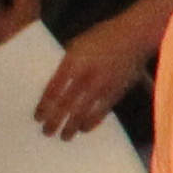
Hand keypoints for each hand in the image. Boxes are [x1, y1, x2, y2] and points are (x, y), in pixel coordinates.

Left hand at [38, 5, 162, 140]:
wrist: (134, 36)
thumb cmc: (103, 36)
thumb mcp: (77, 44)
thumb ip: (67, 64)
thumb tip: (58, 84)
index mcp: (72, 62)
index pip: (53, 90)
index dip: (44, 106)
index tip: (38, 117)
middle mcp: (85, 76)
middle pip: (65, 104)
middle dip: (54, 120)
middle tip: (47, 132)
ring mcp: (101, 85)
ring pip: (82, 111)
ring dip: (71, 126)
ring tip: (64, 137)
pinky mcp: (116, 92)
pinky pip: (100, 112)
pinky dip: (91, 122)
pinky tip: (83, 129)